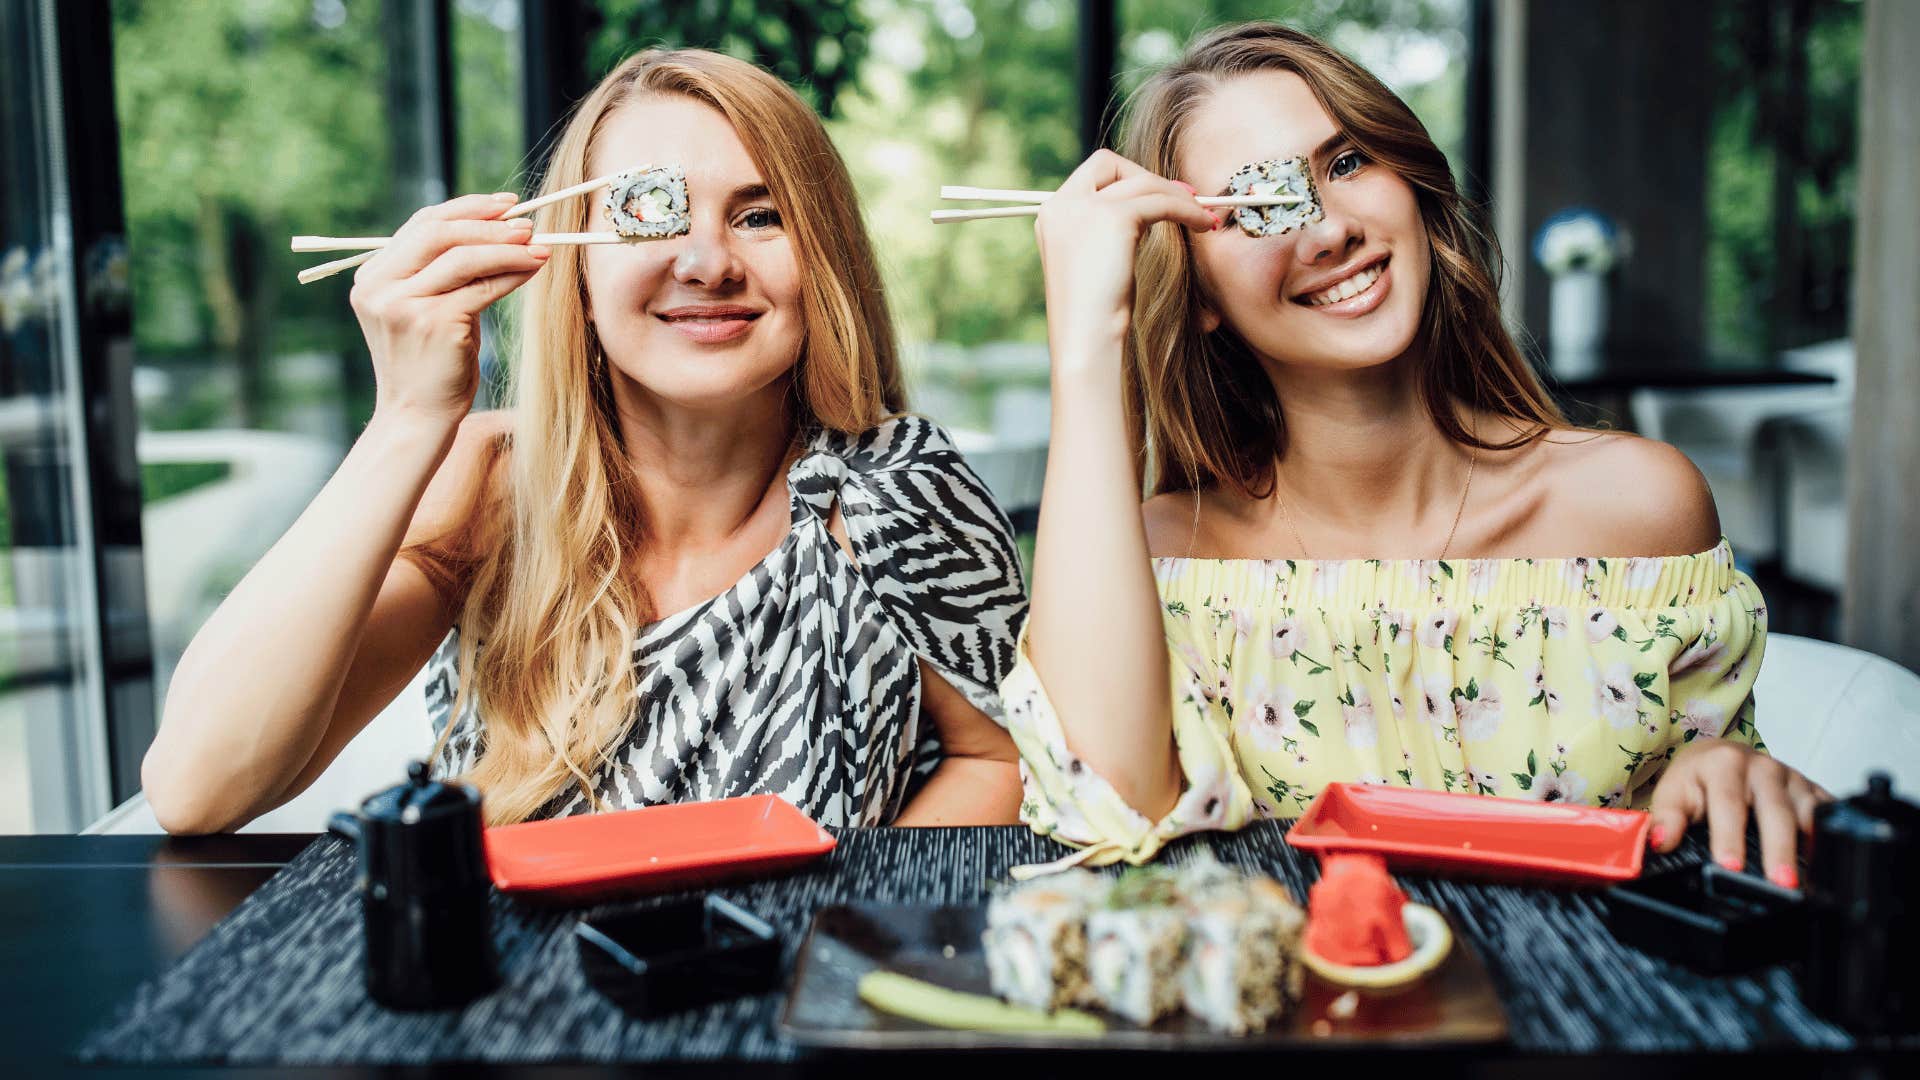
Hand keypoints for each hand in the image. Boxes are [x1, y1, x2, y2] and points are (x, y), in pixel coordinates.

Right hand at [350, 192, 549, 428]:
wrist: (417, 416)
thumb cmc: (430, 363)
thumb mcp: (426, 308)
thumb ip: (444, 271)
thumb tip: (498, 228)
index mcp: (372, 277)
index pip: (421, 225)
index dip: (466, 209)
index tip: (505, 205)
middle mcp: (380, 287)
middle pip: (439, 233)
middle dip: (488, 223)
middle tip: (526, 224)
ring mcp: (404, 306)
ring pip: (463, 258)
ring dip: (506, 247)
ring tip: (538, 246)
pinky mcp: (435, 324)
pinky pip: (482, 288)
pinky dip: (512, 274)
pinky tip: (533, 269)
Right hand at [1032, 149, 1217, 365]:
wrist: (1086, 337)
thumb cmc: (1094, 312)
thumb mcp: (1091, 260)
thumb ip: (1103, 230)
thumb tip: (1144, 208)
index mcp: (1052, 214)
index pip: (1090, 174)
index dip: (1125, 178)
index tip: (1155, 196)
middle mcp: (1061, 204)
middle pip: (1109, 163)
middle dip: (1146, 177)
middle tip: (1181, 198)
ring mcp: (1084, 208)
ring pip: (1142, 182)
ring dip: (1177, 196)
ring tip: (1202, 215)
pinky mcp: (1113, 218)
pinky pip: (1161, 201)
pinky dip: (1187, 210)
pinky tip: (1203, 224)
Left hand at [1646, 739, 1831, 887]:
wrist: (1720, 756)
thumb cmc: (1697, 779)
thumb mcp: (1673, 793)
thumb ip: (1666, 819)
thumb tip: (1659, 843)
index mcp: (1724, 764)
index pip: (1728, 804)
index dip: (1729, 837)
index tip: (1730, 866)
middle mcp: (1764, 767)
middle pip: (1775, 812)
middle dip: (1779, 849)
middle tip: (1781, 884)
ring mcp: (1793, 778)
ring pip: (1808, 813)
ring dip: (1810, 848)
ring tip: (1808, 882)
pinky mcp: (1814, 790)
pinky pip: (1829, 814)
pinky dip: (1830, 837)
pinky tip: (1829, 864)